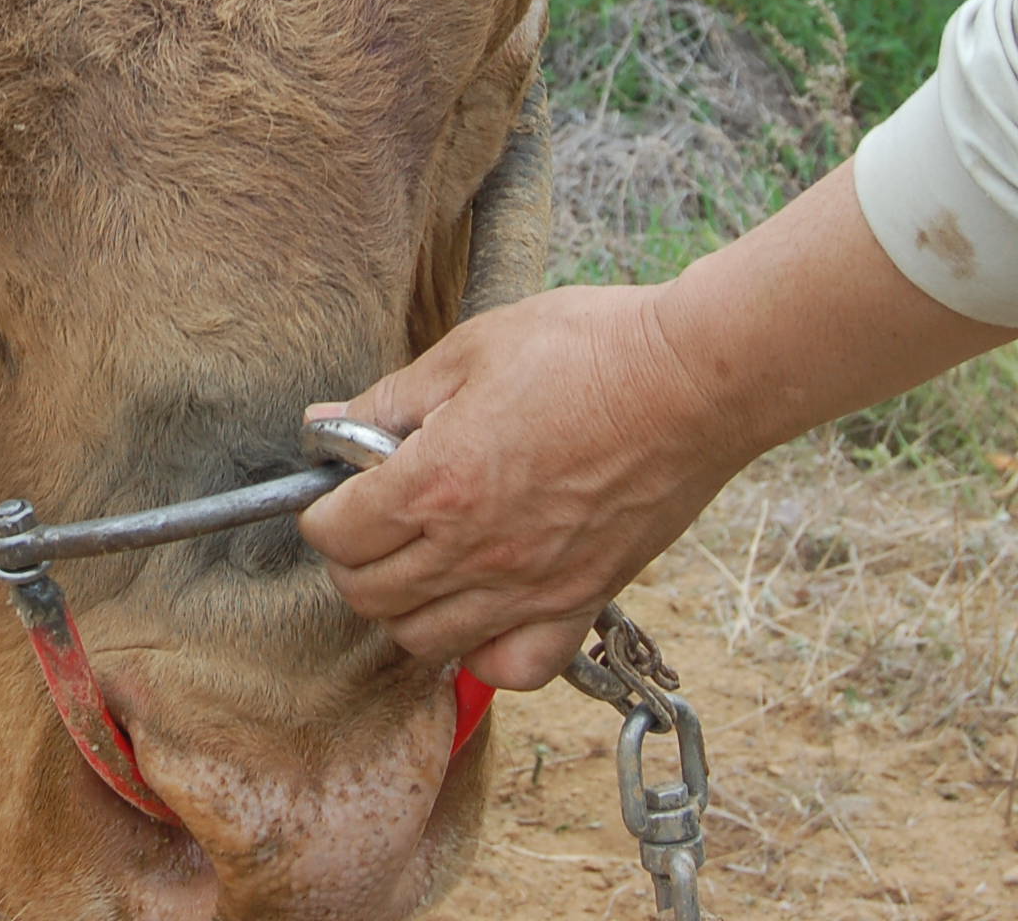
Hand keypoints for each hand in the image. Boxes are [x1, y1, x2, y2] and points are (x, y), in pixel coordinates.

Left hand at [299, 163, 1017, 691]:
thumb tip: (325, 422)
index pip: (334, 536)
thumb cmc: (587, 349)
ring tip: (426, 559)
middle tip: (377, 519)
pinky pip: (513, 667)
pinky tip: (487, 607)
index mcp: (435, 484)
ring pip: (426, 640)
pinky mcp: (583, 602)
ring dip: (408, 606)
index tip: (339, 489)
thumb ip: (389, 399)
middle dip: (355, 559)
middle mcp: (474, 551)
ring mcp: (530, 587)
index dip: (324, 510)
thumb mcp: (468, 350)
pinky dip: (487, 651)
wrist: (693, 379)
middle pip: (368, 596)